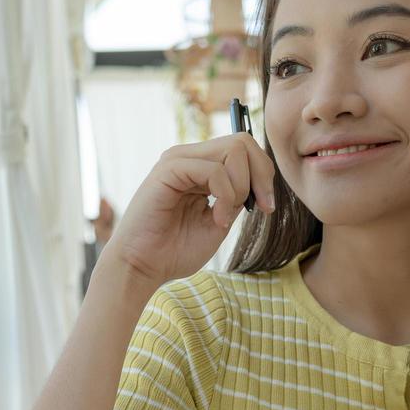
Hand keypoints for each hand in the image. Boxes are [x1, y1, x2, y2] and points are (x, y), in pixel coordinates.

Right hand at [100, 133, 276, 291]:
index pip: (244, 148)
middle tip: (259, 208)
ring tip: (225, 218)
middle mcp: (189, 157)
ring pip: (234, 150)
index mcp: (201, 167)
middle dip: (261, 175)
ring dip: (241, 188)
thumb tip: (261, 181)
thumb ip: (237, 198)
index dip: (264, 174)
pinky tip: (217, 220)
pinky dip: (225, 196)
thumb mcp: (220, 221)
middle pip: (243, 141)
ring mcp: (178, 159)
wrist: (142, 268)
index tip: (267, 208)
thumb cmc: (175, 251)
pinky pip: (215, 170)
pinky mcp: (169, 169)